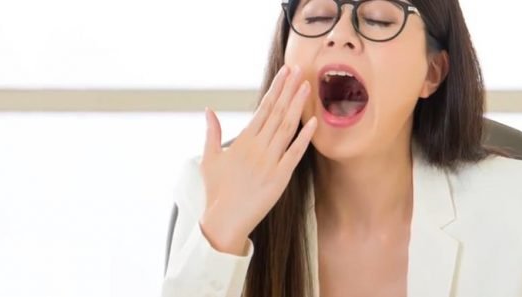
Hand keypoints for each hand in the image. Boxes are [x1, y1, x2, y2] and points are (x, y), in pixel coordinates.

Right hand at [199, 65, 316, 254]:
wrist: (224, 220)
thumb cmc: (217, 191)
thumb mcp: (209, 158)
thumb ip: (212, 132)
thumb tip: (208, 110)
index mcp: (242, 141)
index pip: (263, 108)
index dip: (276, 89)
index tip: (286, 73)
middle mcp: (257, 148)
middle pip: (277, 112)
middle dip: (289, 89)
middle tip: (300, 70)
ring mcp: (269, 162)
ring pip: (286, 128)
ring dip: (297, 106)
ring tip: (307, 87)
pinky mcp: (280, 178)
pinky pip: (295, 154)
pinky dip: (304, 137)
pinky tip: (313, 122)